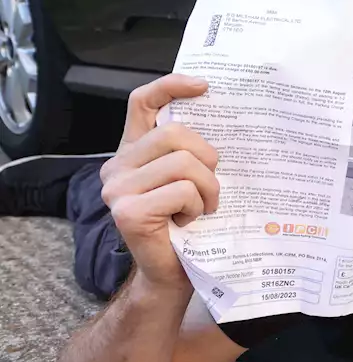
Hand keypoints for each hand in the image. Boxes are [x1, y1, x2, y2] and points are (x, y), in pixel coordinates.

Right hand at [99, 74, 219, 290]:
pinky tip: (188, 222)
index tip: (204, 87)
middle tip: (211, 188)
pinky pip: (181, 191)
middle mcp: (117, 166)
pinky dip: (197, 207)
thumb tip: (227, 116)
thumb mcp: (191, 181)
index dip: (170, 86)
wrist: (172, 275)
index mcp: (133, 152)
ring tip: (202, 208)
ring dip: (208, 188)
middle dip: (208, 160)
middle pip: (176, 134)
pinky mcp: (127, 212)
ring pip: (183, 162)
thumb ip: (192, 152)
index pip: (142, 102)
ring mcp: (117, 189)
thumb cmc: (188, 226)